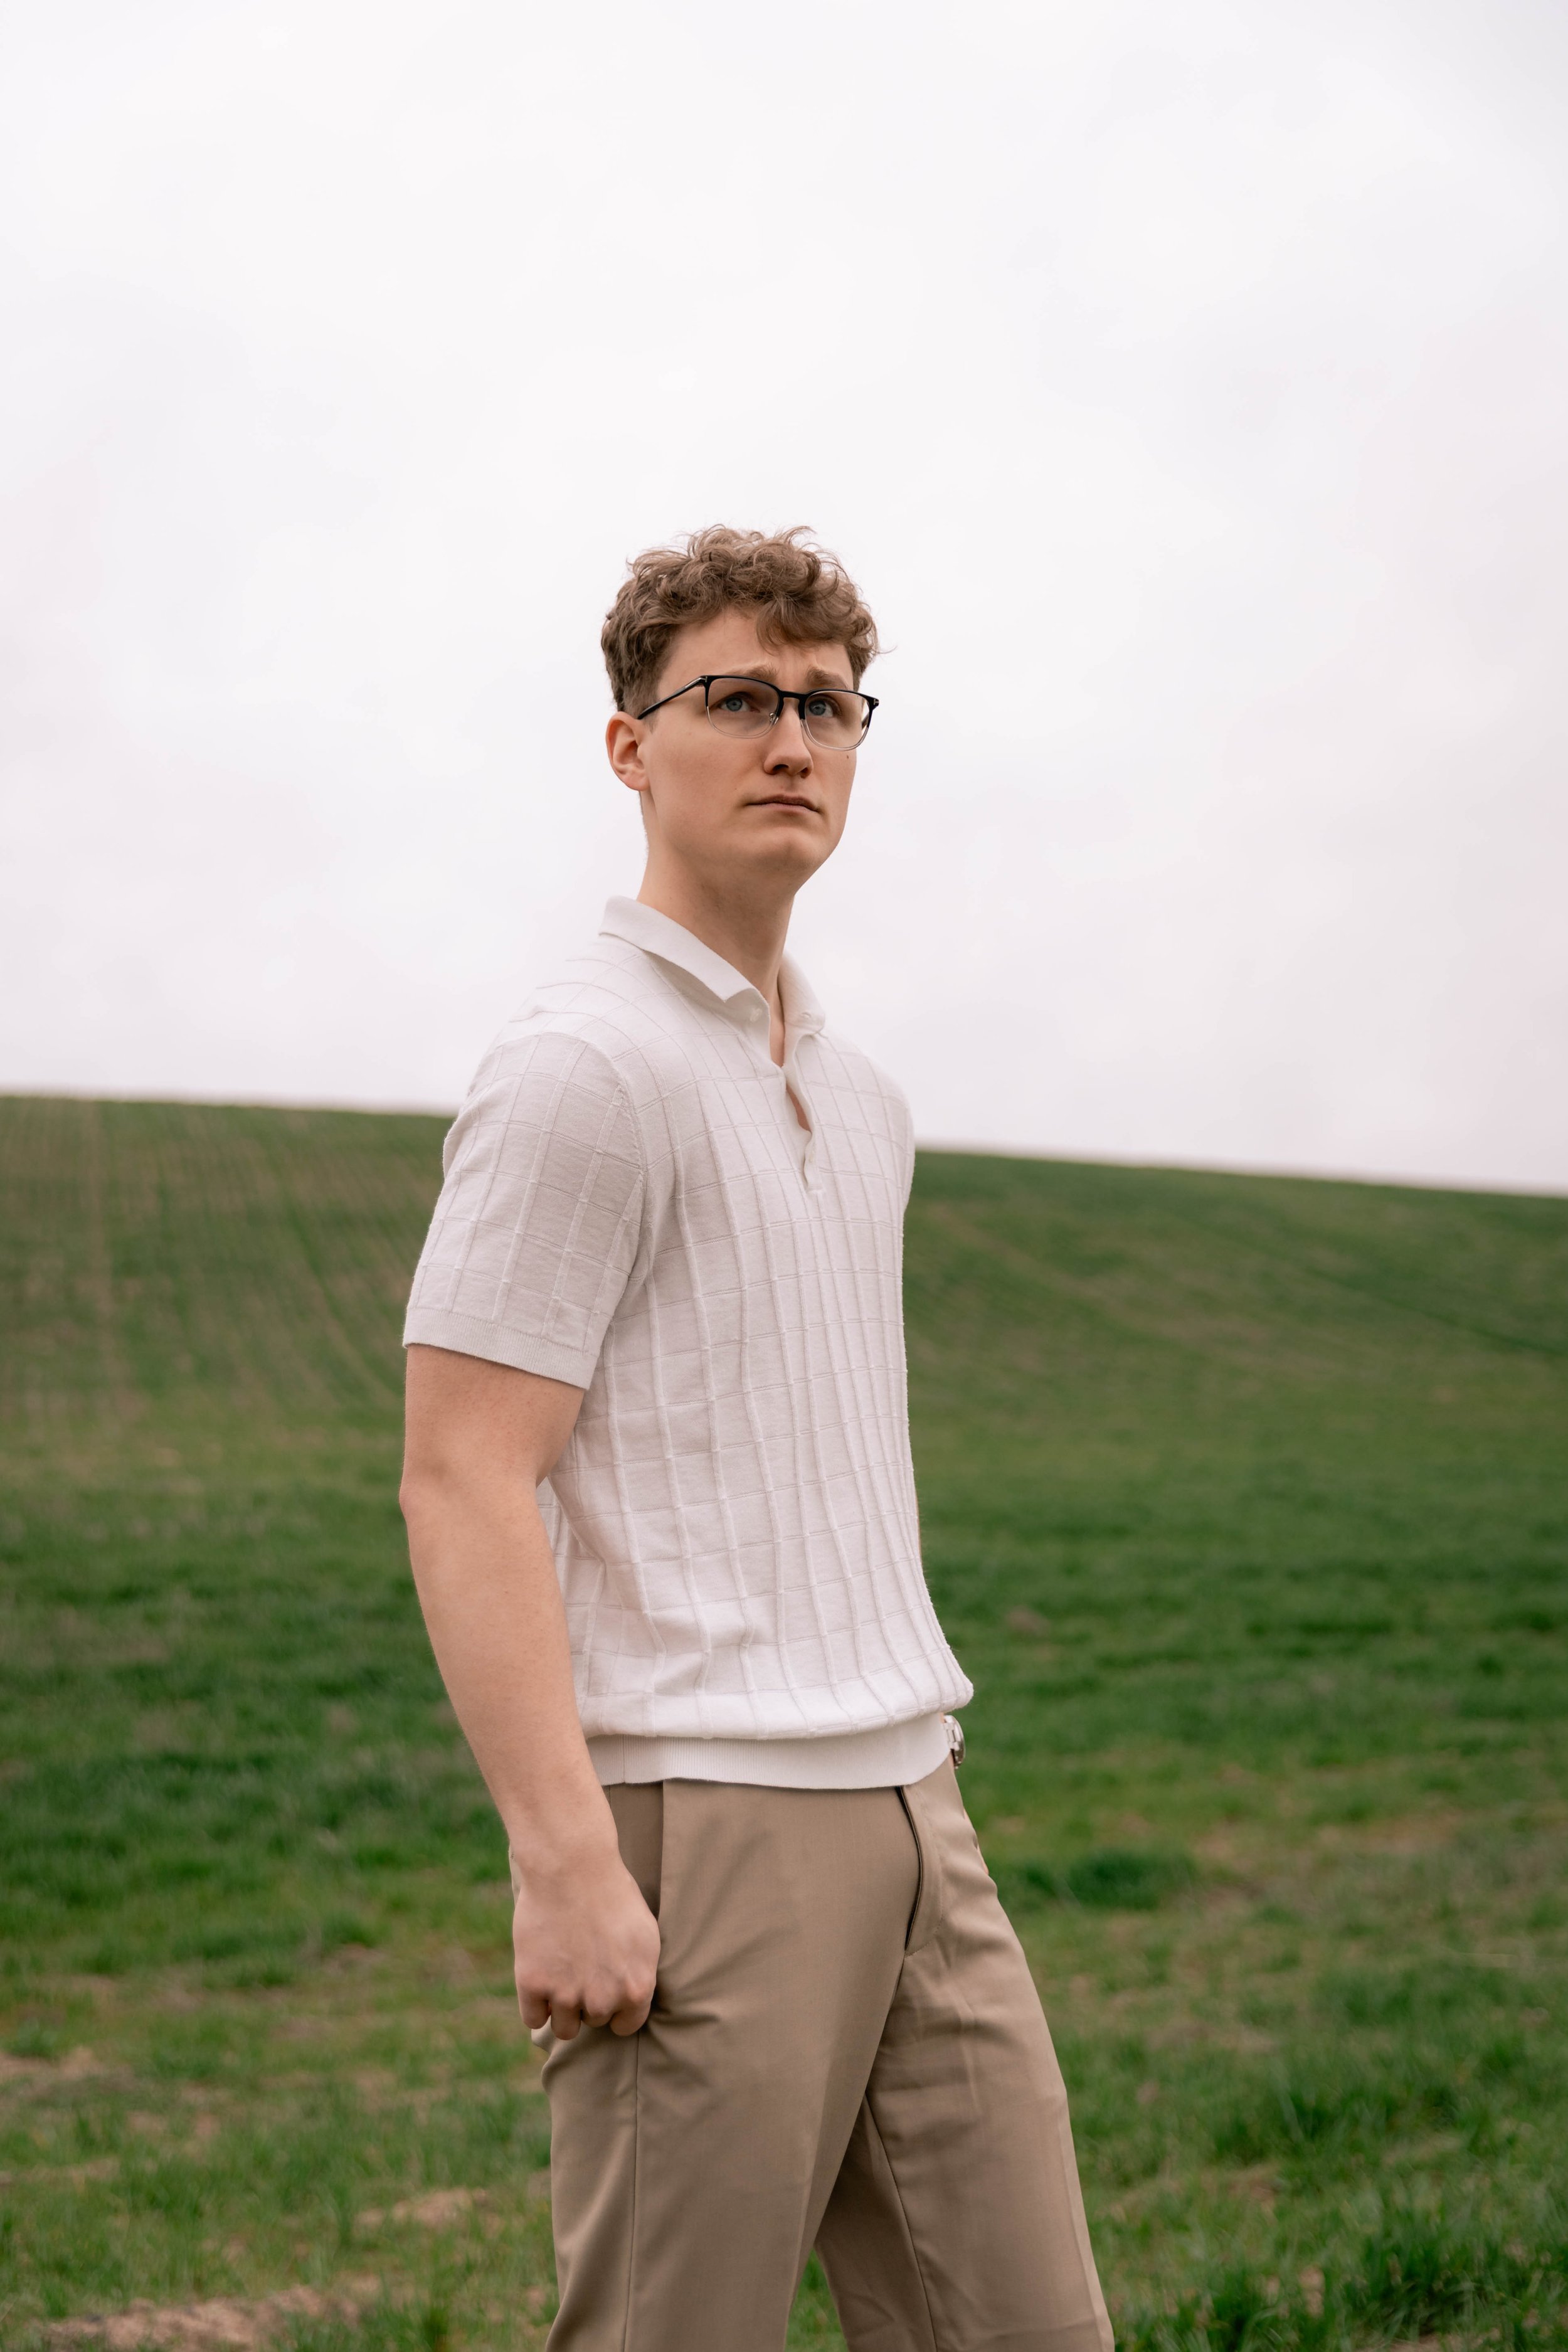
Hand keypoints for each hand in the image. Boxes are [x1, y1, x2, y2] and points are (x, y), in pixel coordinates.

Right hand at [512, 1842, 659, 2040]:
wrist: (571, 1866)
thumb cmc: (611, 1893)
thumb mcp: (644, 1935)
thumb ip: (638, 1974)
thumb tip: (631, 1999)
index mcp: (636, 1988)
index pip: (625, 2026)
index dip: (615, 2008)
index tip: (605, 1987)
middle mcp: (602, 2000)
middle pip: (593, 2021)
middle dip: (587, 1998)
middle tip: (581, 1962)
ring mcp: (565, 1995)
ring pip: (563, 2028)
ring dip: (561, 2007)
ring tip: (561, 1972)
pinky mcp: (532, 1985)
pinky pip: (533, 2019)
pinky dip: (535, 2003)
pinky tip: (539, 1976)